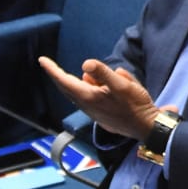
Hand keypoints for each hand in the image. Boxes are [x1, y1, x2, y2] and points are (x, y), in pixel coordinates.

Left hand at [38, 56, 159, 139]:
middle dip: (60, 75)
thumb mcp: (122, 85)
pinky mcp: (100, 115)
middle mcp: (87, 106)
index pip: (65, 81)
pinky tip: (112, 87)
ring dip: (88, 81)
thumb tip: (85, 64)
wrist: (145, 127)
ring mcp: (93, 112)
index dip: (52, 70)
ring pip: (82, 91)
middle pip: (67, 87)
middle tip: (51, 64)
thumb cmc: (136, 105)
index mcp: (89, 97)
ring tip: (112, 78)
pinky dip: (95, 89)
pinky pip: (90, 98)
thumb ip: (103, 73)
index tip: (42, 60)